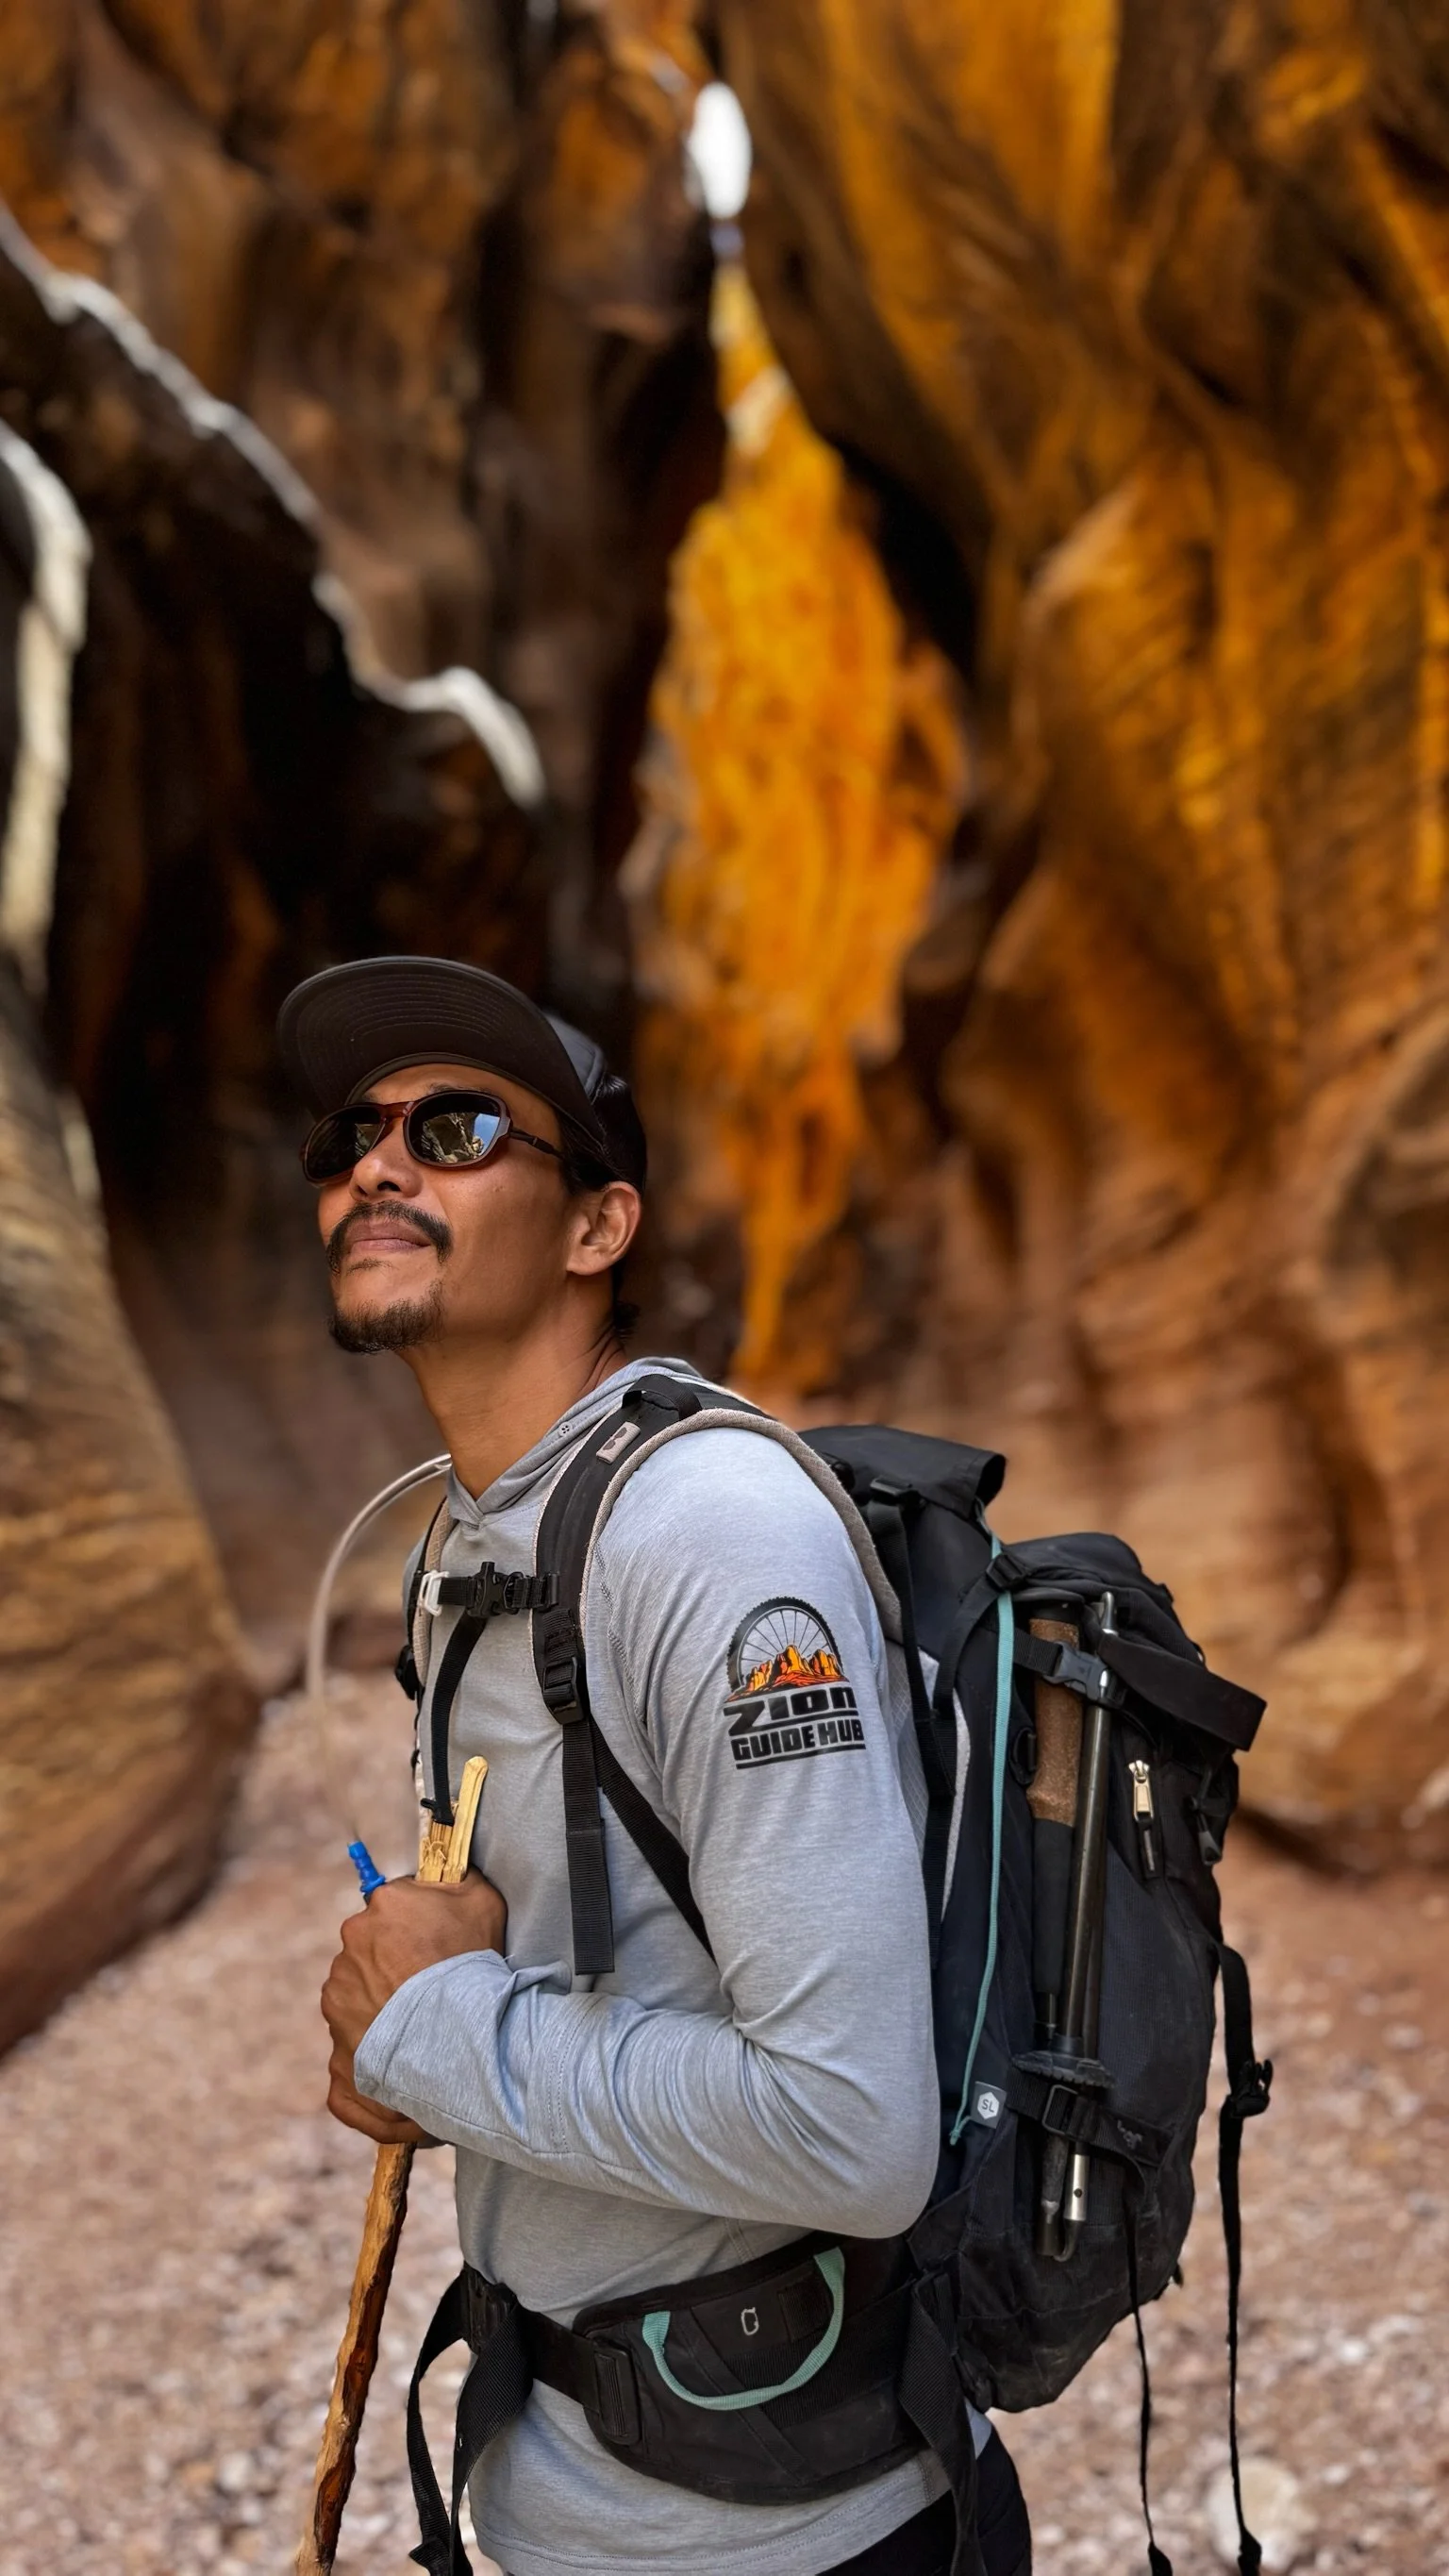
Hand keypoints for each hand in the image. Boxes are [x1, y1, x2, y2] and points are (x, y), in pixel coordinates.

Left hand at [319, 1870, 506, 2136]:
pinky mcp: (335, 2041)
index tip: (432, 1943)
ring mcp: (339, 1994)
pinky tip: (404, 2048)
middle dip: (393, 1963)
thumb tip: (451, 1868)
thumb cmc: (474, 1966)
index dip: (414, 1925)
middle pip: (371, 1948)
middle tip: (427, 1984)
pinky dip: (372, 2043)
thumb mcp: (482, 1901)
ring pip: (359, 1992)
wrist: (459, 2037)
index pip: (392, 1905)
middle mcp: (351, 1945)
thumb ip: (458, 1878)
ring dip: (380, 2003)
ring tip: (418, 2021)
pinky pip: (352, 2040)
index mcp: (383, 1905)